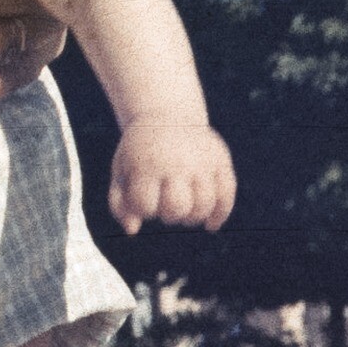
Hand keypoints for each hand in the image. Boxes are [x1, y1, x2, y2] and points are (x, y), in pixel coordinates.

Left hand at [108, 120, 235, 235]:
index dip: (143, 209)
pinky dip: (220, 214)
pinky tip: (210, 225)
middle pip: (178, 209)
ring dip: (193, 217)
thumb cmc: (140, 152)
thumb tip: (132, 230)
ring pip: (205, 205)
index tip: (142, 198)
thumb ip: (119, 204)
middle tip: (165, 205)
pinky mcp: (220, 160)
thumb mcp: (121, 171)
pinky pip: (227, 194)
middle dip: (169, 216)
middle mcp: (176, 162)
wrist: (166, 115)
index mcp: (147, 163)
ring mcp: (202, 161)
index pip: (146, 206)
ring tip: (184, 211)